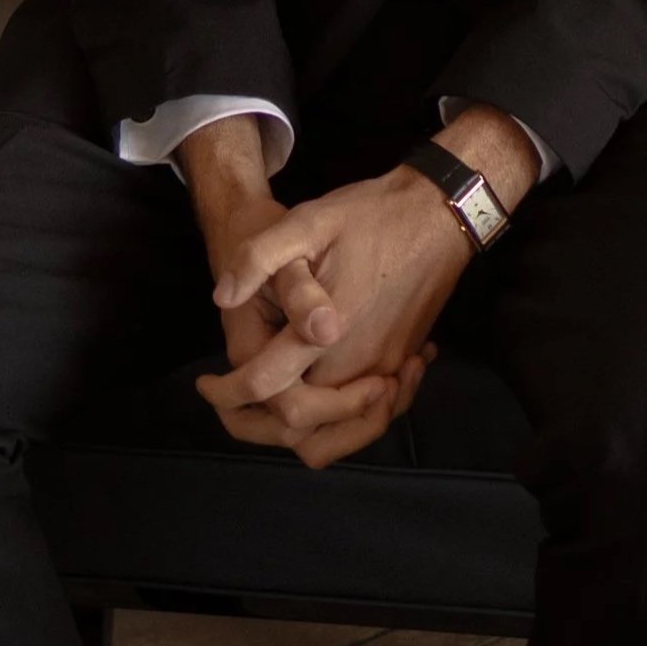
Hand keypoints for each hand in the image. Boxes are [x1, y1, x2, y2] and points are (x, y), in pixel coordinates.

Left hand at [199, 164, 466, 468]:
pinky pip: (372, 414)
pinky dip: (345, 415)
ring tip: (275, 399)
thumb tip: (223, 296)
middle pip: (301, 427)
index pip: (265, 388)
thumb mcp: (309, 220)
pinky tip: (323, 380)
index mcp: (323, 334)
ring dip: (305, 427)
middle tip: (234, 400)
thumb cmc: (370, 214)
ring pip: (341, 433)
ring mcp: (386, 368)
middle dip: (260, 422)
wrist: (439, 212)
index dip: (227, 393)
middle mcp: (356, 364)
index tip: (207, 384)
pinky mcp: (404, 363)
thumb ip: (261, 258)